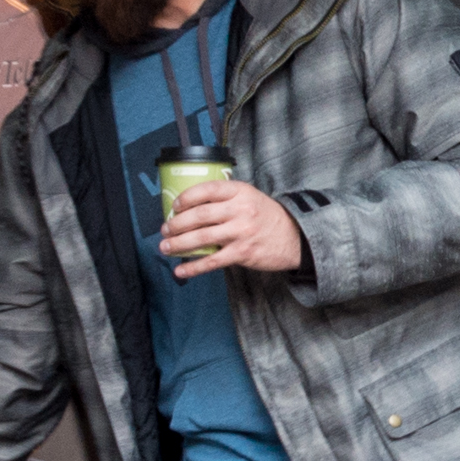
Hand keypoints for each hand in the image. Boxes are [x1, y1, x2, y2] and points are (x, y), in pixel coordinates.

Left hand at [162, 176, 303, 278]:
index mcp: (240, 191)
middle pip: (200, 215)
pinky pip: (212, 261)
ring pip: (202, 238)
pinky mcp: (242, 253)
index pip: (208, 190)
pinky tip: (181, 271)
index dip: (187, 197)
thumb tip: (192, 207)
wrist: (294, 238)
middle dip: (177, 223)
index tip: (174, 205)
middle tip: (165, 230)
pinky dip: (194, 267)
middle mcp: (240, 210)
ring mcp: (241, 232)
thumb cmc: (266, 217)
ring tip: (166, 247)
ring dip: (179, 244)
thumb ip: (226, 199)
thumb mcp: (250, 198)